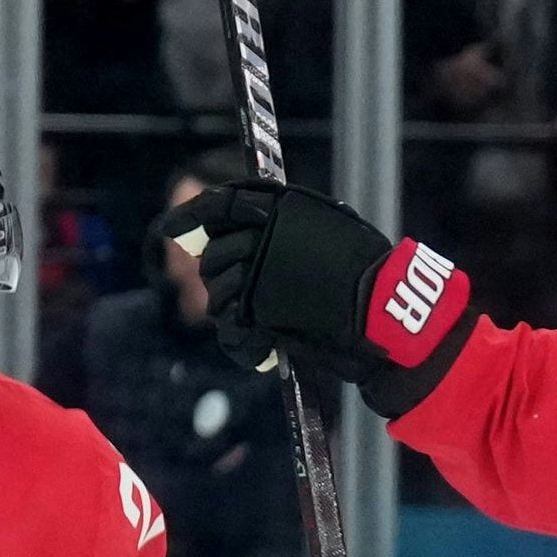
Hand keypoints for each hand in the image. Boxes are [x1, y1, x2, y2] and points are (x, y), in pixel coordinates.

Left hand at [152, 180, 478, 420]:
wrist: (388, 312)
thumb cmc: (371, 275)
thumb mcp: (333, 231)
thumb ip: (291, 228)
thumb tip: (246, 230)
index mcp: (279, 206)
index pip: (220, 204)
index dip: (190, 216)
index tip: (169, 230)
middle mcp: (260, 234)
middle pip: (215, 256)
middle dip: (221, 278)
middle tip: (243, 297)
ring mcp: (256, 272)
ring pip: (220, 295)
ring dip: (236, 314)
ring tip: (264, 327)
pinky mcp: (258, 312)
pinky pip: (232, 329)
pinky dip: (244, 345)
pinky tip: (263, 351)